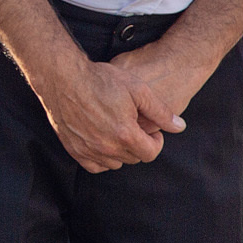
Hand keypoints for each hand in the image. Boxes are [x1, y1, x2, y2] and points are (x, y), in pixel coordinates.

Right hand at [38, 54, 170, 171]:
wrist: (62, 77)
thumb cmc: (100, 80)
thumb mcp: (137, 89)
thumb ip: (160, 111)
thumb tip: (179, 127)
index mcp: (125, 134)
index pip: (151, 153)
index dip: (156, 141)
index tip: (151, 129)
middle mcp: (107, 147)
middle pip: (133, 158)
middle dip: (139, 144)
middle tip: (133, 126)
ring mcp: (88, 150)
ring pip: (115, 163)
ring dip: (121, 152)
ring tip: (117, 131)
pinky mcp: (73, 149)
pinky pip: (94, 166)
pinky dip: (101, 159)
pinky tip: (102, 142)